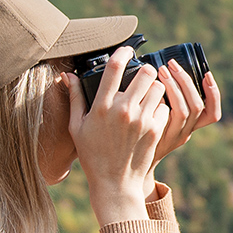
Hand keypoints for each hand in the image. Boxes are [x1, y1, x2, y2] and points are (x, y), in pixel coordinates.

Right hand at [63, 46, 167, 225]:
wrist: (115, 182)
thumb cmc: (92, 154)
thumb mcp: (77, 127)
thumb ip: (75, 98)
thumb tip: (67, 75)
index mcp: (101, 107)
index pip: (114, 68)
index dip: (122, 53)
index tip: (126, 49)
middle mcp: (123, 110)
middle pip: (144, 73)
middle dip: (145, 70)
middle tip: (142, 73)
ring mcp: (141, 120)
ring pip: (158, 87)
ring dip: (154, 87)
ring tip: (148, 92)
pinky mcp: (155, 130)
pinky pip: (165, 107)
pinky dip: (160, 106)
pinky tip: (152, 112)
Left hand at [150, 59, 221, 173]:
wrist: (125, 163)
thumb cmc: (142, 136)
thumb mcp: (162, 123)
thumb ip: (169, 103)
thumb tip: (168, 71)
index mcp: (190, 127)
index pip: (212, 114)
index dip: (213, 94)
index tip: (206, 74)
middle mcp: (184, 133)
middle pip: (197, 107)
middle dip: (186, 82)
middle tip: (172, 65)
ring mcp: (170, 136)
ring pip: (183, 110)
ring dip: (174, 86)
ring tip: (161, 70)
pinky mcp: (155, 135)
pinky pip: (162, 115)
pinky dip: (160, 98)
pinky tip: (149, 87)